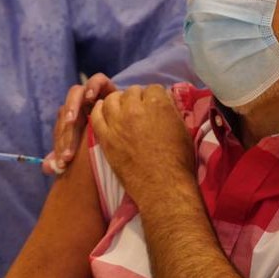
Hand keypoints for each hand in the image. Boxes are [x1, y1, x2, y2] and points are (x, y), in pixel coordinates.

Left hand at [42, 73, 116, 174]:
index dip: (60, 146)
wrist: (136, 129)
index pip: (61, 128)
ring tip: (72, 121)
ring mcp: (93, 94)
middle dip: (65, 134)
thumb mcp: (92, 152)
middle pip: (66, 112)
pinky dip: (92, 86)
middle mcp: (81, 106)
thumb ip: (69, 156)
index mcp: (74, 119)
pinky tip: (91, 99)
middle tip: (68, 154)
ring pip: (76, 93)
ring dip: (72, 106)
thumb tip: (46, 168)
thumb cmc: (114, 142)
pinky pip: (98, 80)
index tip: (63, 163)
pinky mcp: (107, 86)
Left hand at [90, 85, 194, 204]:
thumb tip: (165, 101)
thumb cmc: (179, 161)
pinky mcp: (106, 137)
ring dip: (118, 103)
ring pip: (111, 99)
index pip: (153, 88)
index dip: (154, 98)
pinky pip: (96, 116)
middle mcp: (135, 108)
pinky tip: (104, 114)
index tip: (154, 107)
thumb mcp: (182, 129)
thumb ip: (171, 111)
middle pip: (131, 92)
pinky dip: (99, 112)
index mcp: (158, 104)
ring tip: (122, 112)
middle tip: (139, 112)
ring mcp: (118, 123)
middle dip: (136, 99)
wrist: (163, 188)